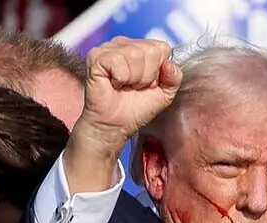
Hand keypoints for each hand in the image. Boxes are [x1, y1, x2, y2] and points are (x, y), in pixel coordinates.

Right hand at [65, 36, 181, 193]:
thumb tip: (170, 63)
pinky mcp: (94, 61)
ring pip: (138, 54)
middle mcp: (119, 46)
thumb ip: (172, 78)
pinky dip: (123, 78)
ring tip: (124, 90)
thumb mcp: (161, 97)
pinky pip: (120, 61)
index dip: (159, 71)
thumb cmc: (133, 115)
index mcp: (135, 51)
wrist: (111, 132)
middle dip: (149, 76)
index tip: (147, 88)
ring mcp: (105, 51)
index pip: (162, 48)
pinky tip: (115, 87)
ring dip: (137, 79)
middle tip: (134, 92)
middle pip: (152, 49)